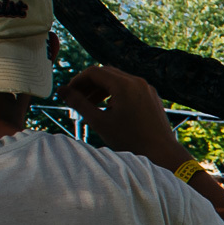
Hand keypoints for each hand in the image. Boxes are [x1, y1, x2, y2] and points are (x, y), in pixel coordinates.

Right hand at [57, 66, 186, 165]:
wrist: (161, 152)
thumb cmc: (130, 139)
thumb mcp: (99, 121)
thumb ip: (78, 103)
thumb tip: (62, 91)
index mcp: (124, 85)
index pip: (94, 72)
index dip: (77, 81)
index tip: (68, 93)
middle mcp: (137, 82)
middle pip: (106, 73)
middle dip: (88, 84)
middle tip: (76, 98)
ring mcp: (147, 88)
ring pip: (118, 80)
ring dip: (101, 89)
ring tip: (90, 105)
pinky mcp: (152, 96)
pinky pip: (130, 88)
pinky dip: (115, 93)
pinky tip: (108, 108)